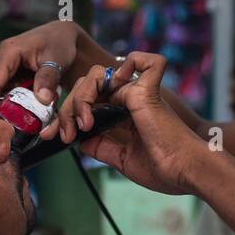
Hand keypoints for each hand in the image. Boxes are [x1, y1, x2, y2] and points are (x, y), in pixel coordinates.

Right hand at [0, 20, 81, 136]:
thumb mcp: (57, 60)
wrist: (60, 37)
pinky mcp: (1, 75)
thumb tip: (42, 99)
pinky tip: (18, 113)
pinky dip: (5, 105)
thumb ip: (48, 78)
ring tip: (14, 123)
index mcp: (7, 52)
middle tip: (6, 130)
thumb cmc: (59, 45)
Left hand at [61, 52, 207, 194]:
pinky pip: (140, 61)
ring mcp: (138, 93)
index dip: (65, 116)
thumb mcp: (122, 159)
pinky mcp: (145, 91)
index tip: (51, 135)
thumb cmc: (163, 169)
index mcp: (125, 114)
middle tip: (60, 134)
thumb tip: (81, 140)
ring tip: (82, 124)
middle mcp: (130, 100)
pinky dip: (129, 63)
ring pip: (95, 76)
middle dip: (65, 110)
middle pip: (85, 88)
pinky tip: (111, 86)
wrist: (184, 173)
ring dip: (79, 98)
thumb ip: (102, 147)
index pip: (87, 102)